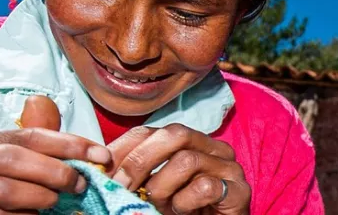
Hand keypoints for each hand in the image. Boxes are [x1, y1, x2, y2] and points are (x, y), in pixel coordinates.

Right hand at [0, 96, 111, 213]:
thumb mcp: (17, 159)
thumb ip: (44, 147)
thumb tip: (82, 138)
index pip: (33, 135)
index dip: (70, 144)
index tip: (102, 155)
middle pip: (11, 158)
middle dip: (52, 171)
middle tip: (78, 184)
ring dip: (35, 196)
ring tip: (55, 202)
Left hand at [109, 124, 250, 214]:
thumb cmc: (182, 213)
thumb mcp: (152, 191)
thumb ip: (134, 177)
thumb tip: (98, 168)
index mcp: (188, 142)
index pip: (150, 131)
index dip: (122, 147)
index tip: (100, 169)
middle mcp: (212, 147)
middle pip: (174, 134)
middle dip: (139, 161)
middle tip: (120, 186)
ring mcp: (228, 167)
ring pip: (187, 160)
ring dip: (161, 186)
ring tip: (155, 204)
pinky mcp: (239, 190)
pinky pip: (205, 186)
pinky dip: (184, 201)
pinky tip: (181, 211)